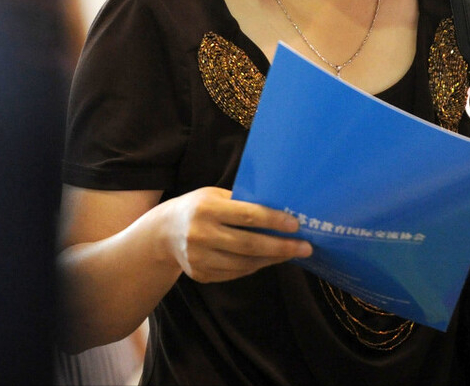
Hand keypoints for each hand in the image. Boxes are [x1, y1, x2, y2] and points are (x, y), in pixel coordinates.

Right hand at [158, 187, 311, 282]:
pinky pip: (235, 273)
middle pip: (249, 244)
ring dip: (272, 259)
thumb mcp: (216, 195)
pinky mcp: (199, 274)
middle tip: (306, 247)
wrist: (162, 233)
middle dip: (281, 246)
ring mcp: (198, 258)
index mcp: (207, 208)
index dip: (273, 221)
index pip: (247, 216)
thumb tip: (283, 208)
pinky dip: (256, 266)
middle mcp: (200, 234)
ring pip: (244, 263)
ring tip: (292, 253)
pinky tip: (270, 259)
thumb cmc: (199, 207)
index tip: (297, 225)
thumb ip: (243, 202)